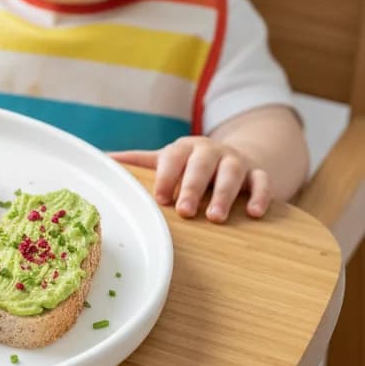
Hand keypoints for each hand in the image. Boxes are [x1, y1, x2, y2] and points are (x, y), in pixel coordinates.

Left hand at [112, 136, 270, 221]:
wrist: (234, 153)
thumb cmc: (190, 163)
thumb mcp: (166, 158)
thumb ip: (137, 161)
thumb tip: (101, 159)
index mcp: (184, 147)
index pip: (173, 158)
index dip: (167, 177)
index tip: (160, 198)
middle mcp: (210, 151)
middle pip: (201, 165)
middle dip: (193, 187)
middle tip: (185, 212)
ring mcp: (235, 160)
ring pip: (232, 173)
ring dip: (224, 194)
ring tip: (216, 218)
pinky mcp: (258, 172)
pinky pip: (262, 181)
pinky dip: (261, 195)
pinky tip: (255, 213)